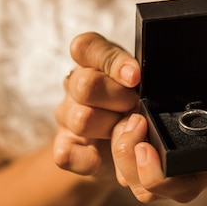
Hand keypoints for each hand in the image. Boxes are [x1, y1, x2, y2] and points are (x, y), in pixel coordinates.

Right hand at [53, 32, 140, 179]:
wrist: (132, 140)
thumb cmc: (138, 99)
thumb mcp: (143, 80)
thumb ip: (135, 73)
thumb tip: (135, 75)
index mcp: (93, 59)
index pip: (86, 46)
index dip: (112, 61)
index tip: (135, 77)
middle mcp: (75, 83)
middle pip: (86, 86)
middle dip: (118, 99)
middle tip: (136, 106)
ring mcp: (68, 115)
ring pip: (81, 119)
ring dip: (110, 128)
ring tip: (127, 128)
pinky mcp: (66, 147)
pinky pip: (64, 154)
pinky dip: (85, 158)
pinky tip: (101, 157)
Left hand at [110, 64, 206, 203]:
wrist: (205, 84)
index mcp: (204, 165)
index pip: (180, 188)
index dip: (158, 175)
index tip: (144, 145)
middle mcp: (179, 174)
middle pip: (146, 190)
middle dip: (130, 162)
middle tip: (132, 124)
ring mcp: (155, 166)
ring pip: (127, 179)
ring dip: (119, 152)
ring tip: (125, 120)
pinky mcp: (136, 154)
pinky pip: (117, 163)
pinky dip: (111, 146)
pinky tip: (117, 123)